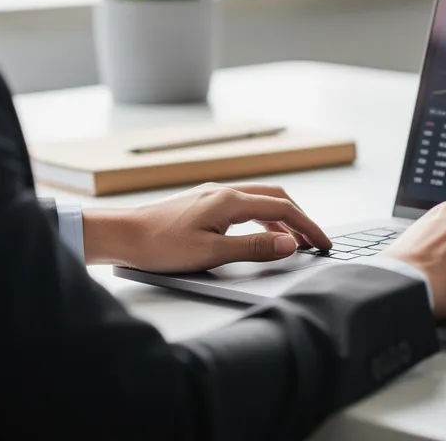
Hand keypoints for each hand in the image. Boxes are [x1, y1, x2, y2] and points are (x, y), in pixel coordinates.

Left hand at [83, 183, 331, 272]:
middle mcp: (225, 191)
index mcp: (230, 201)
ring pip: (260, 200)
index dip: (308, 227)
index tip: (324, 244)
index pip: (283, 210)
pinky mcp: (203, 203)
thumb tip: (291, 244)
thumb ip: (254, 248)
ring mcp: (213, 195)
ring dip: (282, 219)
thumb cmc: (159, 246)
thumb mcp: (212, 253)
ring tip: (294, 242)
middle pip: (276, 198)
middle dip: (301, 218)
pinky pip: (244, 205)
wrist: (122, 235)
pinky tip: (260, 235)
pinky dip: (263, 219)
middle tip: (316, 241)